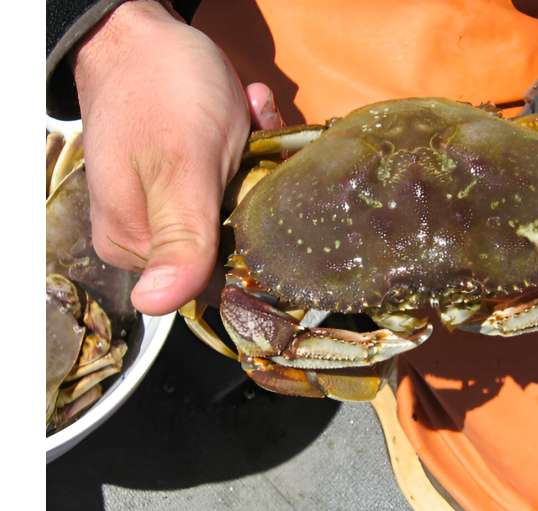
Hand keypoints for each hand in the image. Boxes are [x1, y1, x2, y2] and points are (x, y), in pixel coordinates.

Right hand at [74, 1, 277, 314]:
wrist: (145, 30)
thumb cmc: (160, 92)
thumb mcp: (182, 168)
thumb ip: (180, 237)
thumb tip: (155, 306)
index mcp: (135, 243)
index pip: (213, 277)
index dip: (248, 239)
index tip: (253, 189)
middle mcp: (148, 231)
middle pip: (231, 238)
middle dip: (253, 188)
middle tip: (252, 142)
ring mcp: (166, 200)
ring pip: (238, 201)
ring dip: (256, 157)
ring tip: (247, 116)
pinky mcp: (183, 173)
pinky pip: (231, 174)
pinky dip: (249, 140)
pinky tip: (246, 109)